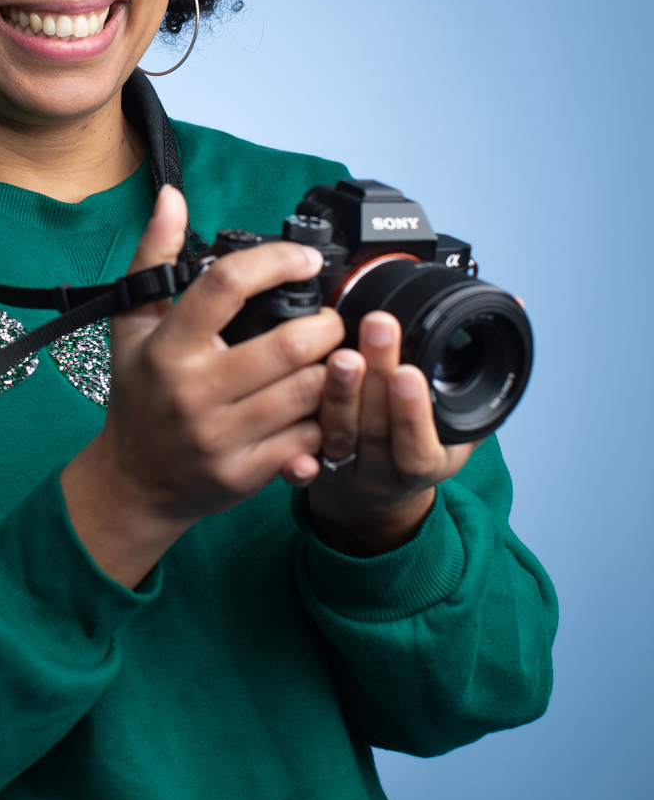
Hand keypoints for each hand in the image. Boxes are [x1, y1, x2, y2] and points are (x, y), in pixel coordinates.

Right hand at [60, 186, 343, 586]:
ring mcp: (221, 437)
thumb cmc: (139, 393)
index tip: (305, 261)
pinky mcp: (245, 474)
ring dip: (334, 369)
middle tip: (330, 320)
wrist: (133, 481)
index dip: (277, 262)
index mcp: (168, 347)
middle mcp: (194, 391)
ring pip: (310, 392)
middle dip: (326, 325)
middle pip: (290, 345)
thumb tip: (171, 197)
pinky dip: (326, 418)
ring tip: (331, 358)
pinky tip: (320, 404)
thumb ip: (154, 255)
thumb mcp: (133, 322)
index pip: (227, 286)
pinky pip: (310, 439)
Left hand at [301, 311, 476, 555]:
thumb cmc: (420, 442)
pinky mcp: (308, 465)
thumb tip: (512, 301)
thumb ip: (480, 365)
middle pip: (374, 428)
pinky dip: (292, 436)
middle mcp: (383, 472)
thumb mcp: (461, 417)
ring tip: (339, 352)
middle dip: (374, 377)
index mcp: (426, 463)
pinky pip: (293, 456)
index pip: (419, 444)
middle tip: (374, 328)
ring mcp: (343, 470)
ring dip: (337, 392)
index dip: (412, 412)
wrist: (375, 498)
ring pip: (335, 434)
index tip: (409, 372)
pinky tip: (287, 403)